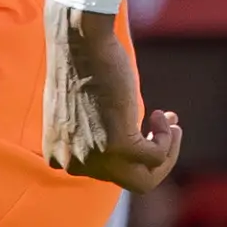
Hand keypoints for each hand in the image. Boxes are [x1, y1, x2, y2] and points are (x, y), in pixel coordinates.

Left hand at [42, 7, 181, 189]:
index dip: (131, 154)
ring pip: (145, 178)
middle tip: (167, 129)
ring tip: (168, 121)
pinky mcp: (119, 145)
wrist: (80, 44)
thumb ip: (89, 134)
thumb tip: (118, 146)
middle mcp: (73, 164)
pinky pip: (156, 157)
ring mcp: (95, 158)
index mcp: (58, 156)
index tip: (144, 130)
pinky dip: (167, 138)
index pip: (103, 174)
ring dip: (166, 150)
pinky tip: (163, 115)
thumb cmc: (79, 66)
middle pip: (128, 182)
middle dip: (154, 158)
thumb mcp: (74, 110)